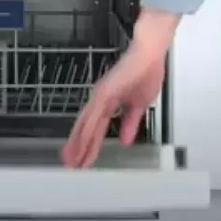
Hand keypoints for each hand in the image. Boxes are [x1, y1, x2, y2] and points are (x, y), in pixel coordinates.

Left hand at [61, 9, 179, 167]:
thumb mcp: (139, 105)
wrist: (150, 54)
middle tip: (70, 166)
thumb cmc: (146, 73)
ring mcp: (100, 95)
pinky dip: (88, 129)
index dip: (89, 146)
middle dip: (78, 148)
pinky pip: (95, 115)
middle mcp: (99, 100)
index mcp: (107, 104)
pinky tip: (83, 142)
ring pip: (86, 124)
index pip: (95, 129)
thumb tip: (126, 141)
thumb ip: (130, 123)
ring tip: (71, 159)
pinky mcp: (105, 91)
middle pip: (85, 128)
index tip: (83, 161)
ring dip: (78, 142)